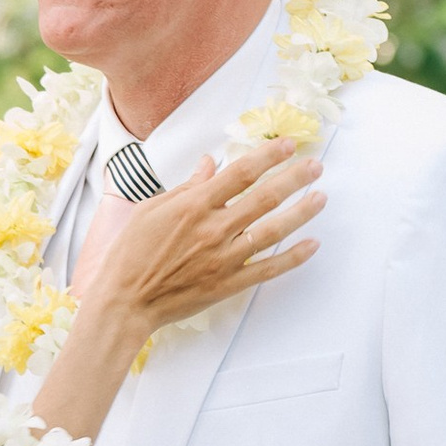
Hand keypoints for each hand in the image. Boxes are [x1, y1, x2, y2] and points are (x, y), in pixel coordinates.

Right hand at [80, 140, 322, 337]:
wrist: (125, 301)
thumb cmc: (131, 254)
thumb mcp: (152, 210)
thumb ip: (187, 187)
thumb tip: (210, 163)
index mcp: (193, 206)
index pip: (240, 173)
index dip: (268, 156)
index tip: (288, 145)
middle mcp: (213, 229)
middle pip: (264, 197)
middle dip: (294, 178)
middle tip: (316, 166)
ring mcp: (224, 258)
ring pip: (273, 231)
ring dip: (301, 212)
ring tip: (321, 198)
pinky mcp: (229, 283)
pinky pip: (268, 268)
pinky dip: (293, 257)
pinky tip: (312, 244)